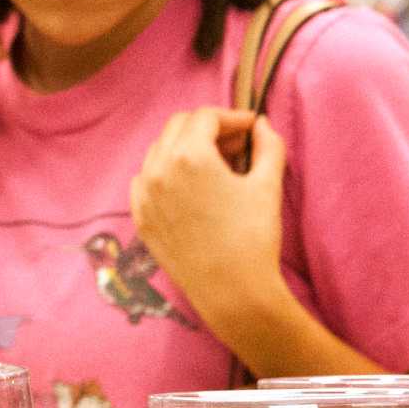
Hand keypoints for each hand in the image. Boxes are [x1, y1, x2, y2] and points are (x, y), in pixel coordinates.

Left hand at [129, 108, 286, 330]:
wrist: (231, 291)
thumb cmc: (253, 237)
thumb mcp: (267, 185)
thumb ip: (268, 146)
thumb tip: (262, 126)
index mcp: (188, 156)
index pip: (205, 117)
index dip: (232, 117)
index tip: (251, 128)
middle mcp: (157, 169)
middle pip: (178, 127)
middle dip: (208, 128)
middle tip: (236, 143)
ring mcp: (143, 194)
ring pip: (159, 151)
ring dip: (185, 147)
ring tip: (217, 164)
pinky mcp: (139, 216)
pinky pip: (146, 179)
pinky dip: (166, 172)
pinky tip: (191, 186)